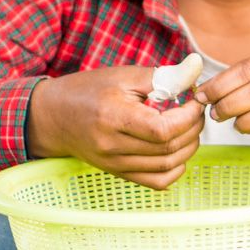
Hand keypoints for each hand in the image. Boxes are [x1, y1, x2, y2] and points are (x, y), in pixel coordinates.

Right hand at [24, 65, 204, 188]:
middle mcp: (113, 146)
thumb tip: (196, 67)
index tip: (195, 100)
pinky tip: (178, 150)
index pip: (162, 130)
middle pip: (168, 149)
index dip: (188, 116)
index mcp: (114, 117)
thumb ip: (162, 76)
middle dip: (193, 129)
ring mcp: (115, 164)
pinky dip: (175, 169)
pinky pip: (156, 182)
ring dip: (188, 147)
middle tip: (196, 111)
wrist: (53, 117)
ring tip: (190, 127)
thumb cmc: (88, 90)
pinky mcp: (118, 173)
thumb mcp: (123, 75)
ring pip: (166, 167)